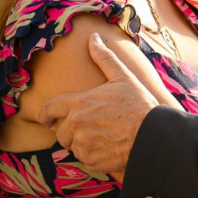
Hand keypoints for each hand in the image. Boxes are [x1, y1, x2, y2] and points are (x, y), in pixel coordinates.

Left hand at [38, 33, 160, 175]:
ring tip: (102, 136)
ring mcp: (83, 144)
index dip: (46, 114)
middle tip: (88, 127)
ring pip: (73, 145)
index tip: (47, 118)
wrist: (152, 135)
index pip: (49, 109)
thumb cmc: (139, 105)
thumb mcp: (123, 77)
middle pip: (60, 131)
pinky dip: (93, 154)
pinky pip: (85, 158)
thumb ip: (104, 58)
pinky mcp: (91, 160)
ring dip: (82, 142)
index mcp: (79, 103)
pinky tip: (108, 147)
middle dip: (70, 130)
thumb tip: (93, 37)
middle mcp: (76, 125)